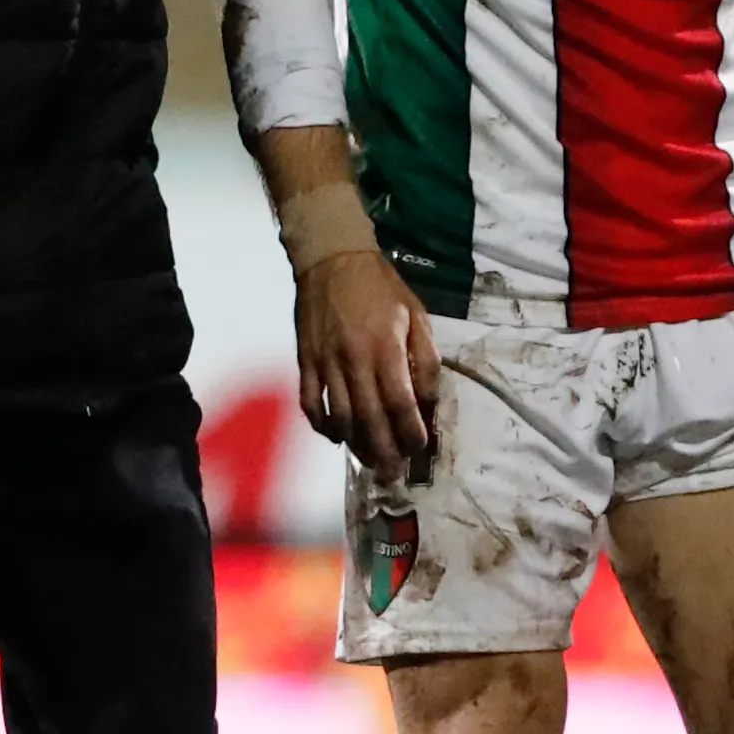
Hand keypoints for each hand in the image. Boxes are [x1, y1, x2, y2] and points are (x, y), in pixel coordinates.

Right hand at [297, 246, 439, 479]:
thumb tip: (428, 399)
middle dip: (384, 451)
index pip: (399, 402)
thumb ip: (424, 358)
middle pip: (369, 418)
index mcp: (385, 348)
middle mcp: (353, 361)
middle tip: (394, 474)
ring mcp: (325, 363)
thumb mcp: (415, 315)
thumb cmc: (381, 287)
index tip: (419, 450)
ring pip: (339, 417)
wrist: (332, 259)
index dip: (410, 431)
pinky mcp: (305, 362)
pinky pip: (310, 403)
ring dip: (356, 445)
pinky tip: (337, 437)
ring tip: (370, 463)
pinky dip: (322, 425)